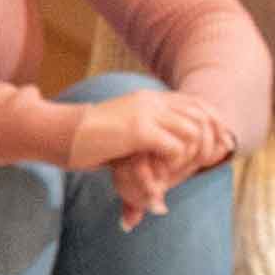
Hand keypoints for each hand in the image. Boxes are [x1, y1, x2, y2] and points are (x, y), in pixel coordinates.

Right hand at [60, 85, 240, 216]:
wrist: (57, 132)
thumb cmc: (83, 139)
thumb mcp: (121, 136)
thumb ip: (144, 144)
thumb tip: (160, 163)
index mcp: (148, 98)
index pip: (197, 104)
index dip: (213, 125)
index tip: (218, 149)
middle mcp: (151, 100)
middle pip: (203, 115)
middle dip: (211, 142)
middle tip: (203, 167)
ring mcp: (146, 113)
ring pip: (194, 132)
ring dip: (190, 156)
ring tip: (175, 173)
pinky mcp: (139, 130)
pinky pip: (176, 148)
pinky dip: (173, 165)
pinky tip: (159, 175)